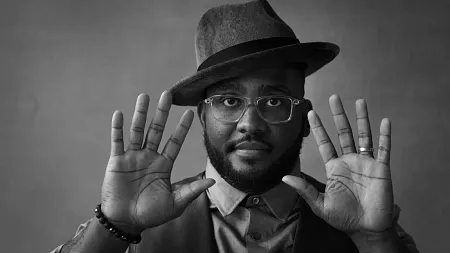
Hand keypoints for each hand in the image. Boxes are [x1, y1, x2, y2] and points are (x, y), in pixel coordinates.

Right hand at [100, 91, 214, 233]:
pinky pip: (118, 141)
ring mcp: (133, 157)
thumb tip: (213, 179)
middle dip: (162, 112)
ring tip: (144, 96)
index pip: (175, 142)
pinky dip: (118, 128)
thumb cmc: (152, 214)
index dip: (182, 128)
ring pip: (137, 130)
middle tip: (167, 94)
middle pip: (157, 130)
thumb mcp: (176, 203)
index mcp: (164, 165)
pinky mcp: (117, 161)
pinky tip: (120, 114)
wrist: (126, 221)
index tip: (190, 112)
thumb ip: (192, 190)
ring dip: (140, 114)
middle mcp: (149, 157)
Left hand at [283, 94, 393, 234]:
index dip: (318, 128)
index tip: (311, 113)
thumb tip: (284, 177)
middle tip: (334, 98)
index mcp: (334, 168)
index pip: (325, 143)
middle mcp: (349, 161)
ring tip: (360, 101)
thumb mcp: (320, 204)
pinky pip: (384, 149)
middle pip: (343, 133)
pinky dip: (385, 135)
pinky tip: (385, 121)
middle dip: (339, 115)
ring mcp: (366, 163)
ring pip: (364, 136)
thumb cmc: (343, 218)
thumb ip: (304, 189)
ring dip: (362, 119)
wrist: (366, 229)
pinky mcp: (381, 169)